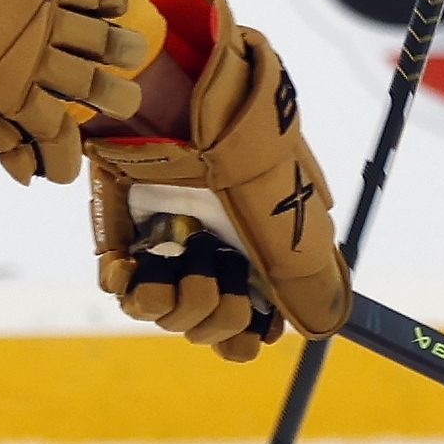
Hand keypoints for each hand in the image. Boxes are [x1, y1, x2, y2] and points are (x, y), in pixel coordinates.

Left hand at [84, 0, 346, 361]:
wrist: (183, 106)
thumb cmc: (241, 150)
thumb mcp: (286, 211)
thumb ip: (305, 273)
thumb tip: (322, 325)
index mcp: (246, 259)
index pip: (243, 330)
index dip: (246, 337)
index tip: (255, 328)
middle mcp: (205, 260)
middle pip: (209, 330)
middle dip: (220, 310)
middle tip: (219, 264)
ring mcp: (162, 252)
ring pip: (168, 318)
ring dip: (182, 298)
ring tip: (186, 256)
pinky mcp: (123, 238)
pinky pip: (121, 291)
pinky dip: (130, 284)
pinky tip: (135, 262)